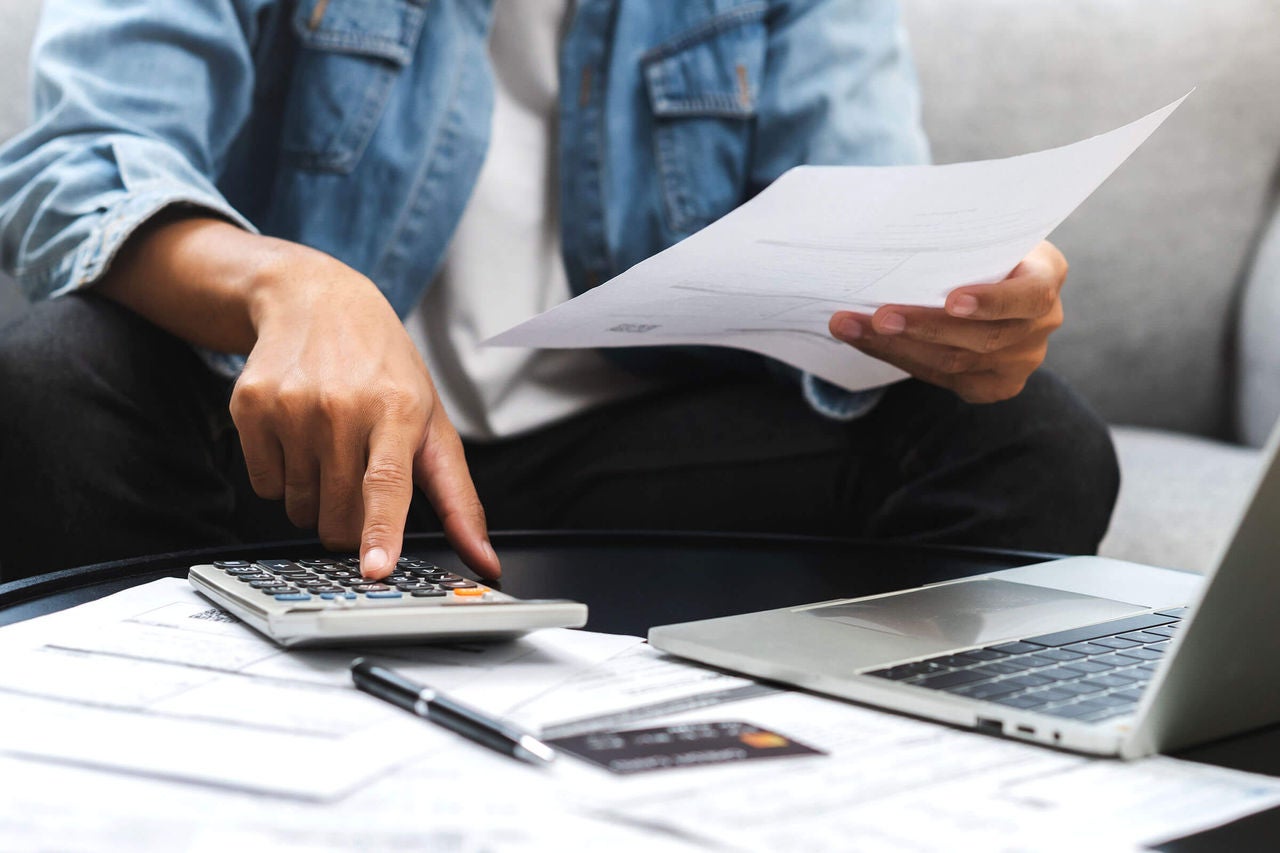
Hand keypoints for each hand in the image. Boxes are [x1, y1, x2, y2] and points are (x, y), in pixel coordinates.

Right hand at [231, 247, 499, 580]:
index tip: (375, 568)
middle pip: (338, 515)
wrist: (316, 300)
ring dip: (315, 498)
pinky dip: (281, 477)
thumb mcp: (433, 423)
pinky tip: (297, 435)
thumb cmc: (384, 369)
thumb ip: (459, 499)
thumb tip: (486, 563)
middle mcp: (342, 406)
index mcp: (398, 409)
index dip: (381, 531)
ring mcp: (292, 405)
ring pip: (298, 508)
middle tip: (358, 480)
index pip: (388, 483)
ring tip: (329, 447)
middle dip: (349, 523)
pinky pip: (263, 485)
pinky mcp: (250, 405)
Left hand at [828, 241, 1067, 403]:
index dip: (992, 301)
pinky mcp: (994, 386)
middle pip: (980, 338)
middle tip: (877, 316)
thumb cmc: (980, 249)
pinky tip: (865, 341)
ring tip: (850, 325)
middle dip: (922, 327)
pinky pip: (942, 378)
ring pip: (953, 363)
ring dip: (895, 345)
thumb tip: (898, 222)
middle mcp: (1042, 324)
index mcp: (1047, 276)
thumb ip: (961, 237)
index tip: (952, 299)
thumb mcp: (983, 233)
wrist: (991, 283)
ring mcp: (1020, 361)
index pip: (1029, 295)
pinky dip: (898, 358)